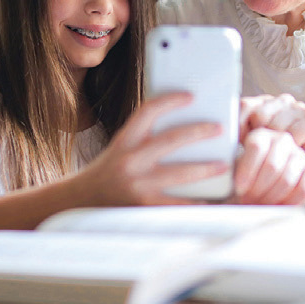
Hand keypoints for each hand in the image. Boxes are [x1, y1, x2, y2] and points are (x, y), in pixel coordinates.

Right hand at [77, 93, 229, 205]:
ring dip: (205, 169)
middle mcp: (129, 160)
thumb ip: (144, 138)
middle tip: (219, 129)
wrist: (81, 203)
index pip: (147, 111)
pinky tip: (211, 199)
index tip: (191, 96)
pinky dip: (196, 202)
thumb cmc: (107, 173)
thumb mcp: (121, 148)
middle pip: (170, 140)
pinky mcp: (144, 207)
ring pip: (179, 174)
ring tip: (223, 165)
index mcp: (124, 141)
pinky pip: (177, 204)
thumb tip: (181, 126)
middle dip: (199, 132)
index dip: (170, 100)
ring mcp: (137, 185)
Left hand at [233, 127, 304, 204]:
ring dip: (271, 198)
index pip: (256, 147)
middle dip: (258, 189)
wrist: (266, 180)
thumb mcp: (234, 167)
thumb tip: (222, 174)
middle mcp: (282, 139)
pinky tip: (277, 206)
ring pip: (287, 179)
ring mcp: (299, 153)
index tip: (239, 189)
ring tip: (259, 204)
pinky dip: (289, 202)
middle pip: (272, 165)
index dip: (247, 170)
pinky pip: (303, 189)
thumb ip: (231, 167)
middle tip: (248, 200)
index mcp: (261, 134)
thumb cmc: (246, 175)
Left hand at [240, 94, 304, 192]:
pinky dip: (291, 150)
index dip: (238, 125)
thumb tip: (220, 138)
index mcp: (265, 103)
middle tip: (263, 155)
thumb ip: (243, 137)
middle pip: (258, 116)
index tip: (238, 144)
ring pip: (275, 127)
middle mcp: (282, 101)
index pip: (243, 106)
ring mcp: (298, 108)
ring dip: (276, 147)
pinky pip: (292, 135)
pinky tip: (295, 153)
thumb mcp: (260, 146)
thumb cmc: (285, 157)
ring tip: (280, 156)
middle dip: (258, 138)